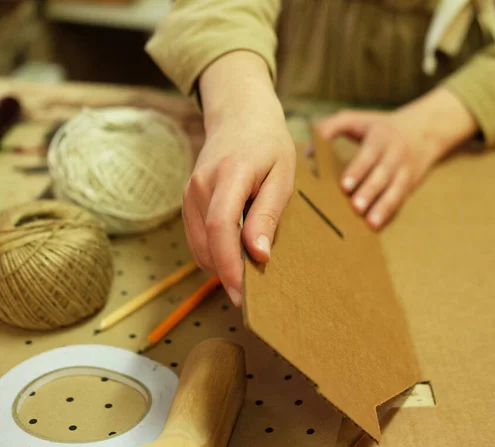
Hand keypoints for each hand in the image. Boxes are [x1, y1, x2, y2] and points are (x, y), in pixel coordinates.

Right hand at [182, 52, 295, 306]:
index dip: (230, 265)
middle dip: (227, 274)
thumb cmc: (269, 144)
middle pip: (206, 243)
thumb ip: (268, 214)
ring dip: (221, 266)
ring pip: (199, 246)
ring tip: (249, 274)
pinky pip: (197, 238)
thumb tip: (259, 254)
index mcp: (229, 174)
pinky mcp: (188, 200)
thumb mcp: (282, 176)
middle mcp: (200, 185)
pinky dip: (214, 253)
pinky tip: (236, 255)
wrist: (240, 115)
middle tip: (255, 296)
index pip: (221, 227)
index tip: (245, 296)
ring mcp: (189, 193)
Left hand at [316, 87, 476, 229]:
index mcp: (381, 137)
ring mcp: (406, 172)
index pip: (369, 154)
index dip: (358, 170)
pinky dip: (390, 215)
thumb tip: (309, 153)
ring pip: (396, 191)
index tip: (345, 186)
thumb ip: (330, 128)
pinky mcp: (410, 186)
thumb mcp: (357, 119)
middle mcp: (396, 155)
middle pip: (383, 175)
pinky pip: (401, 202)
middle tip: (355, 207)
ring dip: (383, 208)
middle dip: (370, 192)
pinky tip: (378, 227)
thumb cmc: (380, 127)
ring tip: (371, 223)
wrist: (426, 131)